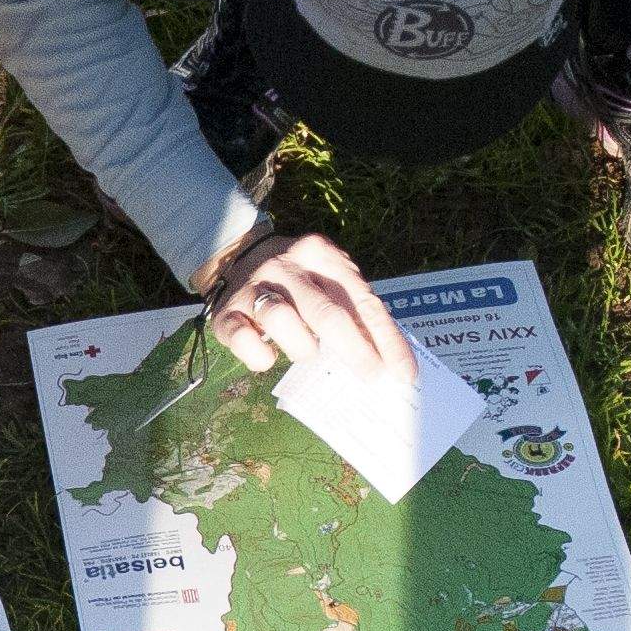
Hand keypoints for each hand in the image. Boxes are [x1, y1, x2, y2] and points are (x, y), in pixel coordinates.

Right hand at [199, 228, 408, 383]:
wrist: (237, 256)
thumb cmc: (299, 280)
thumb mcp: (329, 279)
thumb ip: (353, 309)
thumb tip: (386, 360)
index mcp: (321, 254)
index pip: (362, 301)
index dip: (386, 340)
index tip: (404, 372)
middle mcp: (286, 266)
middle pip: (325, 312)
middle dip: (354, 350)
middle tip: (370, 376)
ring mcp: (253, 288)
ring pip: (283, 321)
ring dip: (303, 348)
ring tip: (307, 352)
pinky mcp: (226, 313)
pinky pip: (245, 342)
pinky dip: (261, 358)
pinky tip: (270, 357)